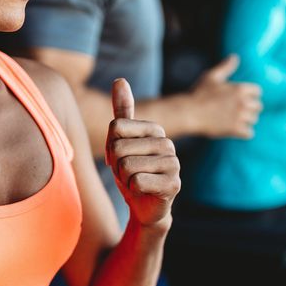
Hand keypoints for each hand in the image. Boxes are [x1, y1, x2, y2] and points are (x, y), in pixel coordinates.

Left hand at [106, 78, 179, 229]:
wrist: (144, 206)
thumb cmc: (132, 171)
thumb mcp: (121, 140)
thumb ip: (122, 111)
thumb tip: (120, 79)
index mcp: (155, 129)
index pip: (116, 127)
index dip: (111, 147)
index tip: (121, 157)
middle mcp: (168, 143)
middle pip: (119, 148)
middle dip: (116, 166)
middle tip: (128, 174)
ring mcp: (174, 164)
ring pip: (126, 166)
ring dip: (124, 179)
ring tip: (136, 182)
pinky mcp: (174, 185)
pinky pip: (137, 182)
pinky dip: (133, 190)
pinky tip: (143, 192)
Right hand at [188, 54, 260, 138]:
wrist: (189, 113)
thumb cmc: (199, 93)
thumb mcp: (212, 77)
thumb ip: (226, 67)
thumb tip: (235, 57)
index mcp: (240, 88)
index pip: (257, 92)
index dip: (250, 95)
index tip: (241, 99)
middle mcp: (243, 102)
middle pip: (258, 106)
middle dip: (250, 108)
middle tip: (237, 111)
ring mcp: (240, 116)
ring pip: (254, 119)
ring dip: (246, 120)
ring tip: (234, 120)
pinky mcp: (236, 130)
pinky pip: (249, 133)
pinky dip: (244, 132)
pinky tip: (235, 130)